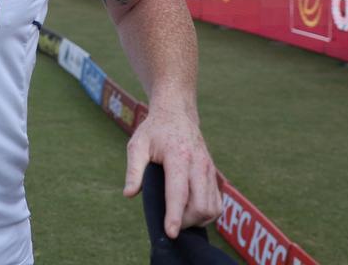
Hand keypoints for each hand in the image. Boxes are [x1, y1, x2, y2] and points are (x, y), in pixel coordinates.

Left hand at [123, 104, 221, 238]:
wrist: (177, 114)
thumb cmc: (154, 131)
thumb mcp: (137, 145)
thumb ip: (134, 170)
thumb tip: (129, 194)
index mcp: (178, 156)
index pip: (179, 193)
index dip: (175, 216)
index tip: (171, 233)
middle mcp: (198, 164)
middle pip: (200, 205)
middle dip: (185, 221)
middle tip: (169, 222)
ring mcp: (209, 170)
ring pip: (212, 208)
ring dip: (196, 220)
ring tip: (179, 218)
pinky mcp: (214, 175)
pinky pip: (217, 203)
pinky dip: (206, 214)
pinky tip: (191, 212)